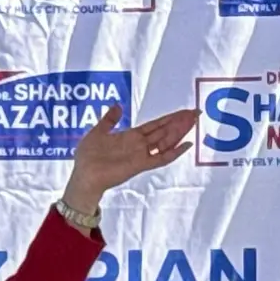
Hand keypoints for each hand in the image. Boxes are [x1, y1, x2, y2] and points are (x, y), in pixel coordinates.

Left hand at [62, 105, 199, 215]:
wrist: (83, 175)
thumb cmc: (87, 156)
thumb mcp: (97, 131)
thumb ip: (109, 120)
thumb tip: (118, 105)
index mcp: (130, 136)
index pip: (155, 125)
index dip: (169, 118)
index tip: (184, 111)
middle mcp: (139, 145)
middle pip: (165, 131)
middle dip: (180, 122)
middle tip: (196, 112)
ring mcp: (141, 155)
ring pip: (166, 141)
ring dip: (180, 131)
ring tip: (193, 121)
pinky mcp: (140, 165)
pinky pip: (161, 158)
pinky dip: (174, 152)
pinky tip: (187, 144)